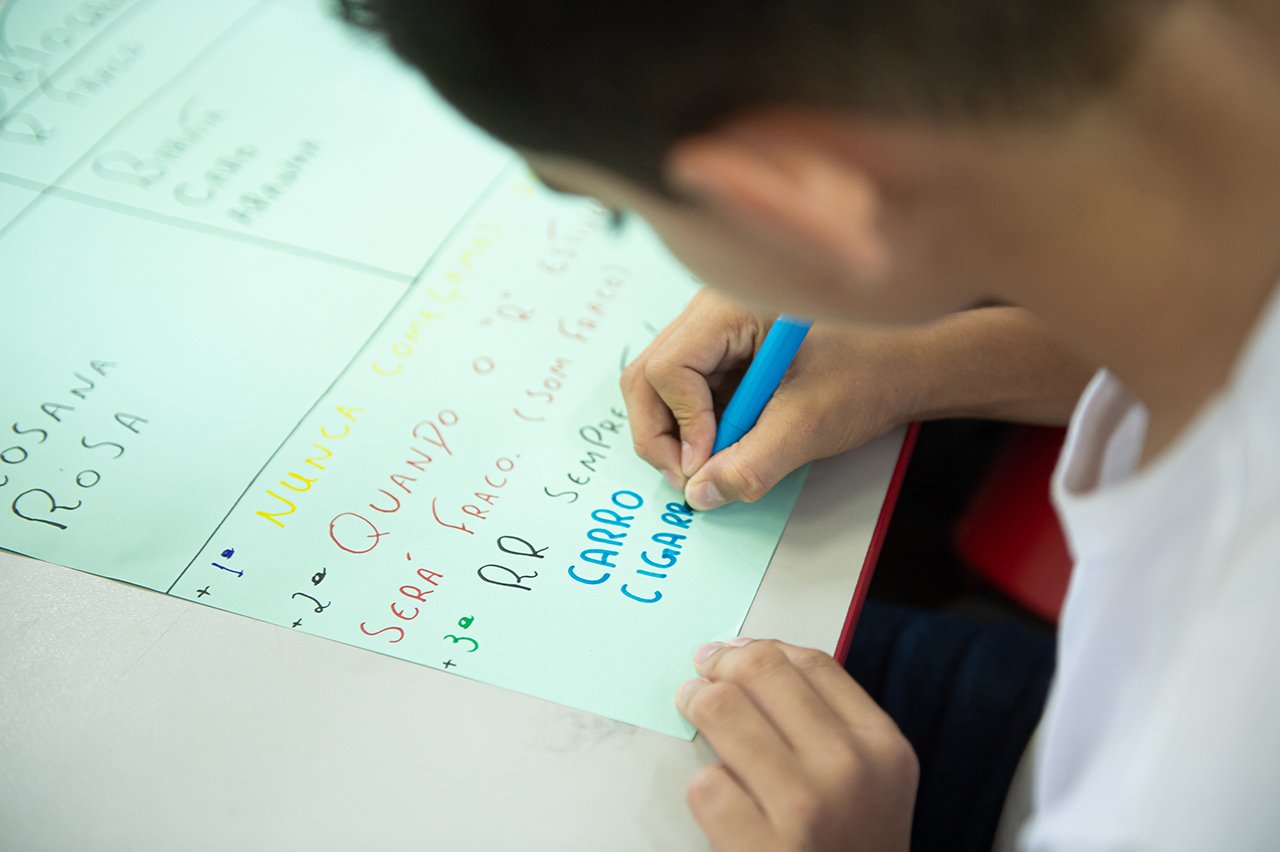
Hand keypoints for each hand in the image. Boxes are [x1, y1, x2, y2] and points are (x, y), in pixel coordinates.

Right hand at [621, 289, 912, 510]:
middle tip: (689, 478)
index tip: (705, 465)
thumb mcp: (807, 425)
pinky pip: (687, 391)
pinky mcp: (725, 352)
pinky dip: (697, 426)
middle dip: (661, 433)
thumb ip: (751, 463)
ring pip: (660, 385)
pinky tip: (725, 446)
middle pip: (647, 375)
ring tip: (709, 466)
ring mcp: (715, 330)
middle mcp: (711, 311)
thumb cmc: (868, 375)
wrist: (909, 364)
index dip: (680, 424)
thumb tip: (699, 494)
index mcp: (730, 308)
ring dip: (677, 433)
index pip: (668, 368)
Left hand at [677, 638, 916, 851]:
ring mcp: (804, 808)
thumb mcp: (873, 780)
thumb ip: (830, 721)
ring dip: (697, 706)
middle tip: (701, 674)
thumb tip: (753, 660)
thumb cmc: (855, 846)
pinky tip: (719, 798)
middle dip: (720, 665)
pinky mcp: (759, 848)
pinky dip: (704, 787)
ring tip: (692, 710)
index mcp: (881, 745)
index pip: (812, 663)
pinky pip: (706, 785)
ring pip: (723, 713)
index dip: (761, 647)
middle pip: (762, 673)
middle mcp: (848, 768)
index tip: (733, 650)